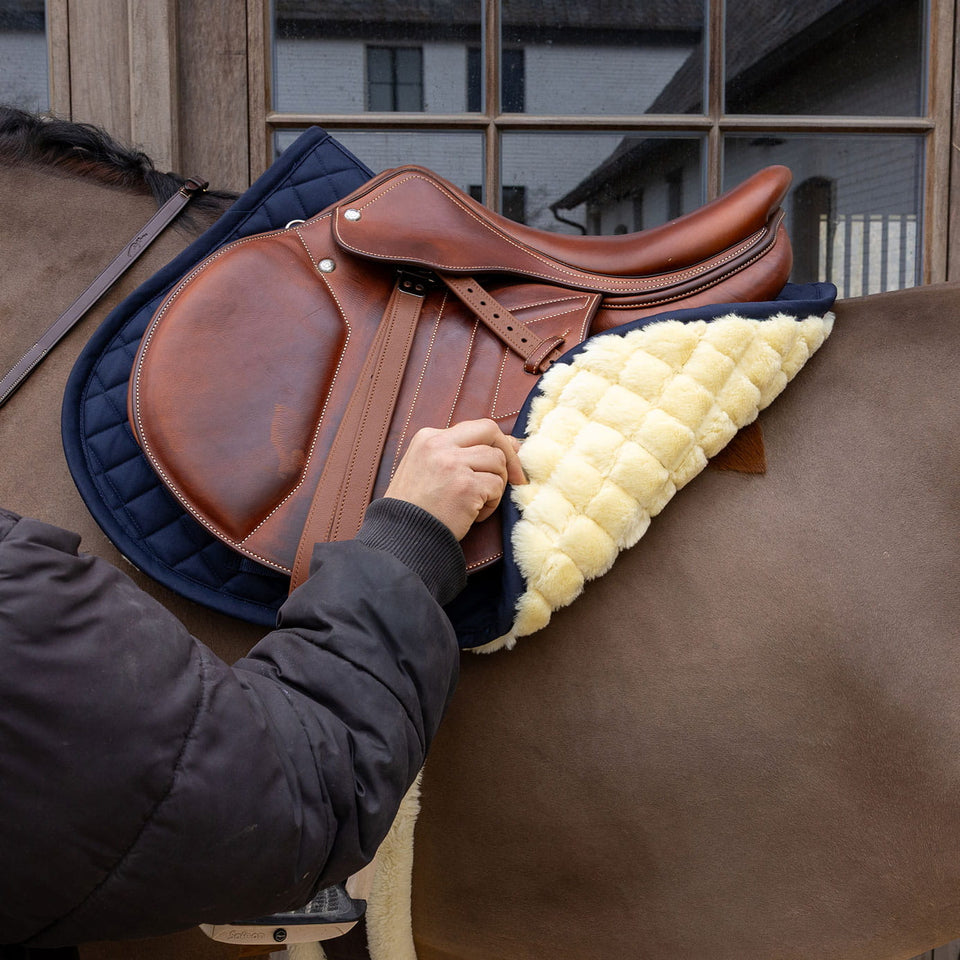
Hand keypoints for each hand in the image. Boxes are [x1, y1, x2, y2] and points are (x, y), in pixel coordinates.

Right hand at [384, 419, 526, 540]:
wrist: (401, 536)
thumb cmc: (416, 507)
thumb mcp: (425, 467)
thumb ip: (457, 452)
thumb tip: (509, 443)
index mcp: (428, 437)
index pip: (474, 428)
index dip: (495, 443)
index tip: (506, 458)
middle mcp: (440, 445)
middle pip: (490, 431)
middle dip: (509, 452)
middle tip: (515, 476)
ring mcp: (453, 464)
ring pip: (497, 461)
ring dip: (496, 485)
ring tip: (479, 503)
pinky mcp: (466, 486)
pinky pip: (496, 487)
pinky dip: (491, 504)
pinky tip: (475, 515)